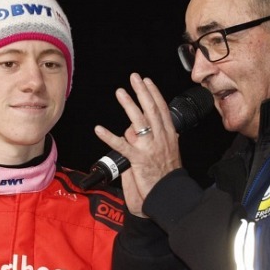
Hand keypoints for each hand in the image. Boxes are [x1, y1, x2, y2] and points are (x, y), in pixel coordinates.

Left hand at [93, 73, 182, 217]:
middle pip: (151, 109)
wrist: (170, 192)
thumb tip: (135, 130)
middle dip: (142, 91)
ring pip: (139, 121)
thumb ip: (155, 138)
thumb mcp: (168, 152)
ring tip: (120, 92)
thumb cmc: (168, 174)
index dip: (154, 93)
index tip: (147, 81)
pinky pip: (121, 146)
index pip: (161, 109)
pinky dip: (109, 137)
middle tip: (134, 77)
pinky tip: (99, 129)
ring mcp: (150, 147)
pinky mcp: (138, 159)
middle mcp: (161, 138)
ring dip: (129, 105)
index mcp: (169, 135)